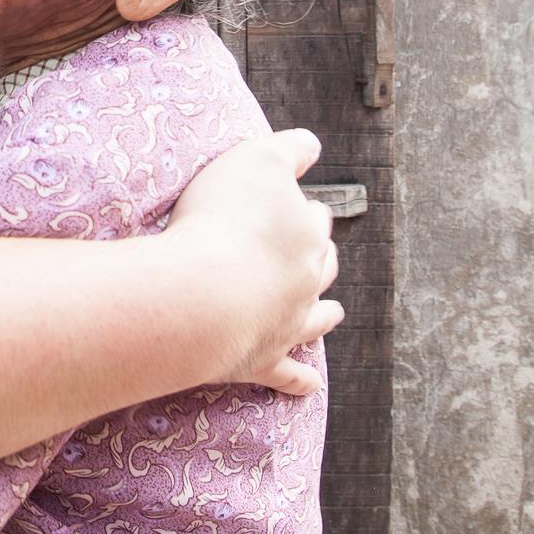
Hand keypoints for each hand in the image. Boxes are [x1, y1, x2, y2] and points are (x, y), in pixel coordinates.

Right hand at [165, 129, 341, 394]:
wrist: (199, 293)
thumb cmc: (221, 220)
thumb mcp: (255, 160)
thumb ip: (289, 148)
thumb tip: (311, 147)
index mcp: (306, 233)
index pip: (314, 216)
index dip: (303, 208)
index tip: (296, 205)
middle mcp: (305, 280)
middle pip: (321, 265)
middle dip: (319, 257)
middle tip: (313, 251)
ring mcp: (287, 323)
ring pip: (316, 318)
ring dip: (325, 314)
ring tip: (334, 311)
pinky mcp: (262, 360)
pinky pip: (287, 375)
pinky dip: (299, 381)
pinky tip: (310, 386)